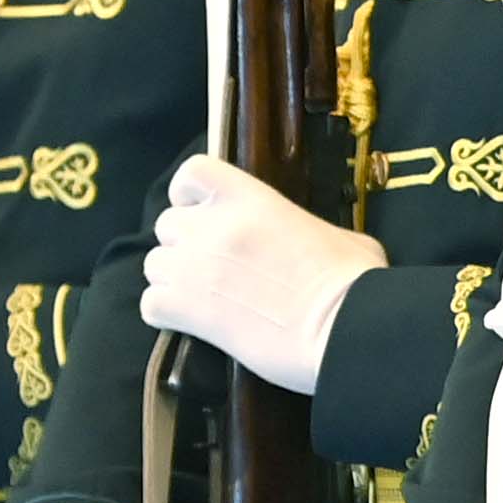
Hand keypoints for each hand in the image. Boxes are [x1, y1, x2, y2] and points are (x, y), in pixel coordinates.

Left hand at [139, 155, 383, 396]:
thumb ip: (306, 230)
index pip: (193, 173)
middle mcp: (213, 226)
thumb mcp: (340, 236)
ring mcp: (194, 267)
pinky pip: (150, 304)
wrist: (339, 329)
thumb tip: (311, 243)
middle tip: (211, 265)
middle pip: (167, 223)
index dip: (190, 193)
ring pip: (153, 264)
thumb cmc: (352, 281)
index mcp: (251, 199)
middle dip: (184, 243)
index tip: (204, 209)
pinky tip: (191, 322)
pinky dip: (165, 312)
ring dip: (173, 278)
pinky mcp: (186, 309)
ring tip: (202, 297)